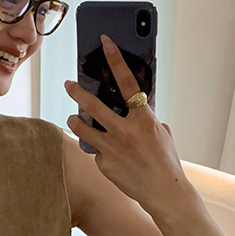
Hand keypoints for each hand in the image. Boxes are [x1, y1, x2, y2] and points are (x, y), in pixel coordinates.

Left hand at [65, 34, 188, 207]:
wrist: (164, 192)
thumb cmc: (165, 161)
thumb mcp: (161, 132)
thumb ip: (144, 117)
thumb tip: (130, 105)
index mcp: (144, 119)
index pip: (127, 82)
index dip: (115, 60)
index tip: (105, 43)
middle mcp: (125, 131)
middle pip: (93, 104)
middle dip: (77, 91)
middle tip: (68, 84)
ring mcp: (112, 148)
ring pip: (82, 127)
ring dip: (75, 120)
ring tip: (73, 118)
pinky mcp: (103, 164)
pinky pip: (95, 150)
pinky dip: (98, 149)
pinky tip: (107, 154)